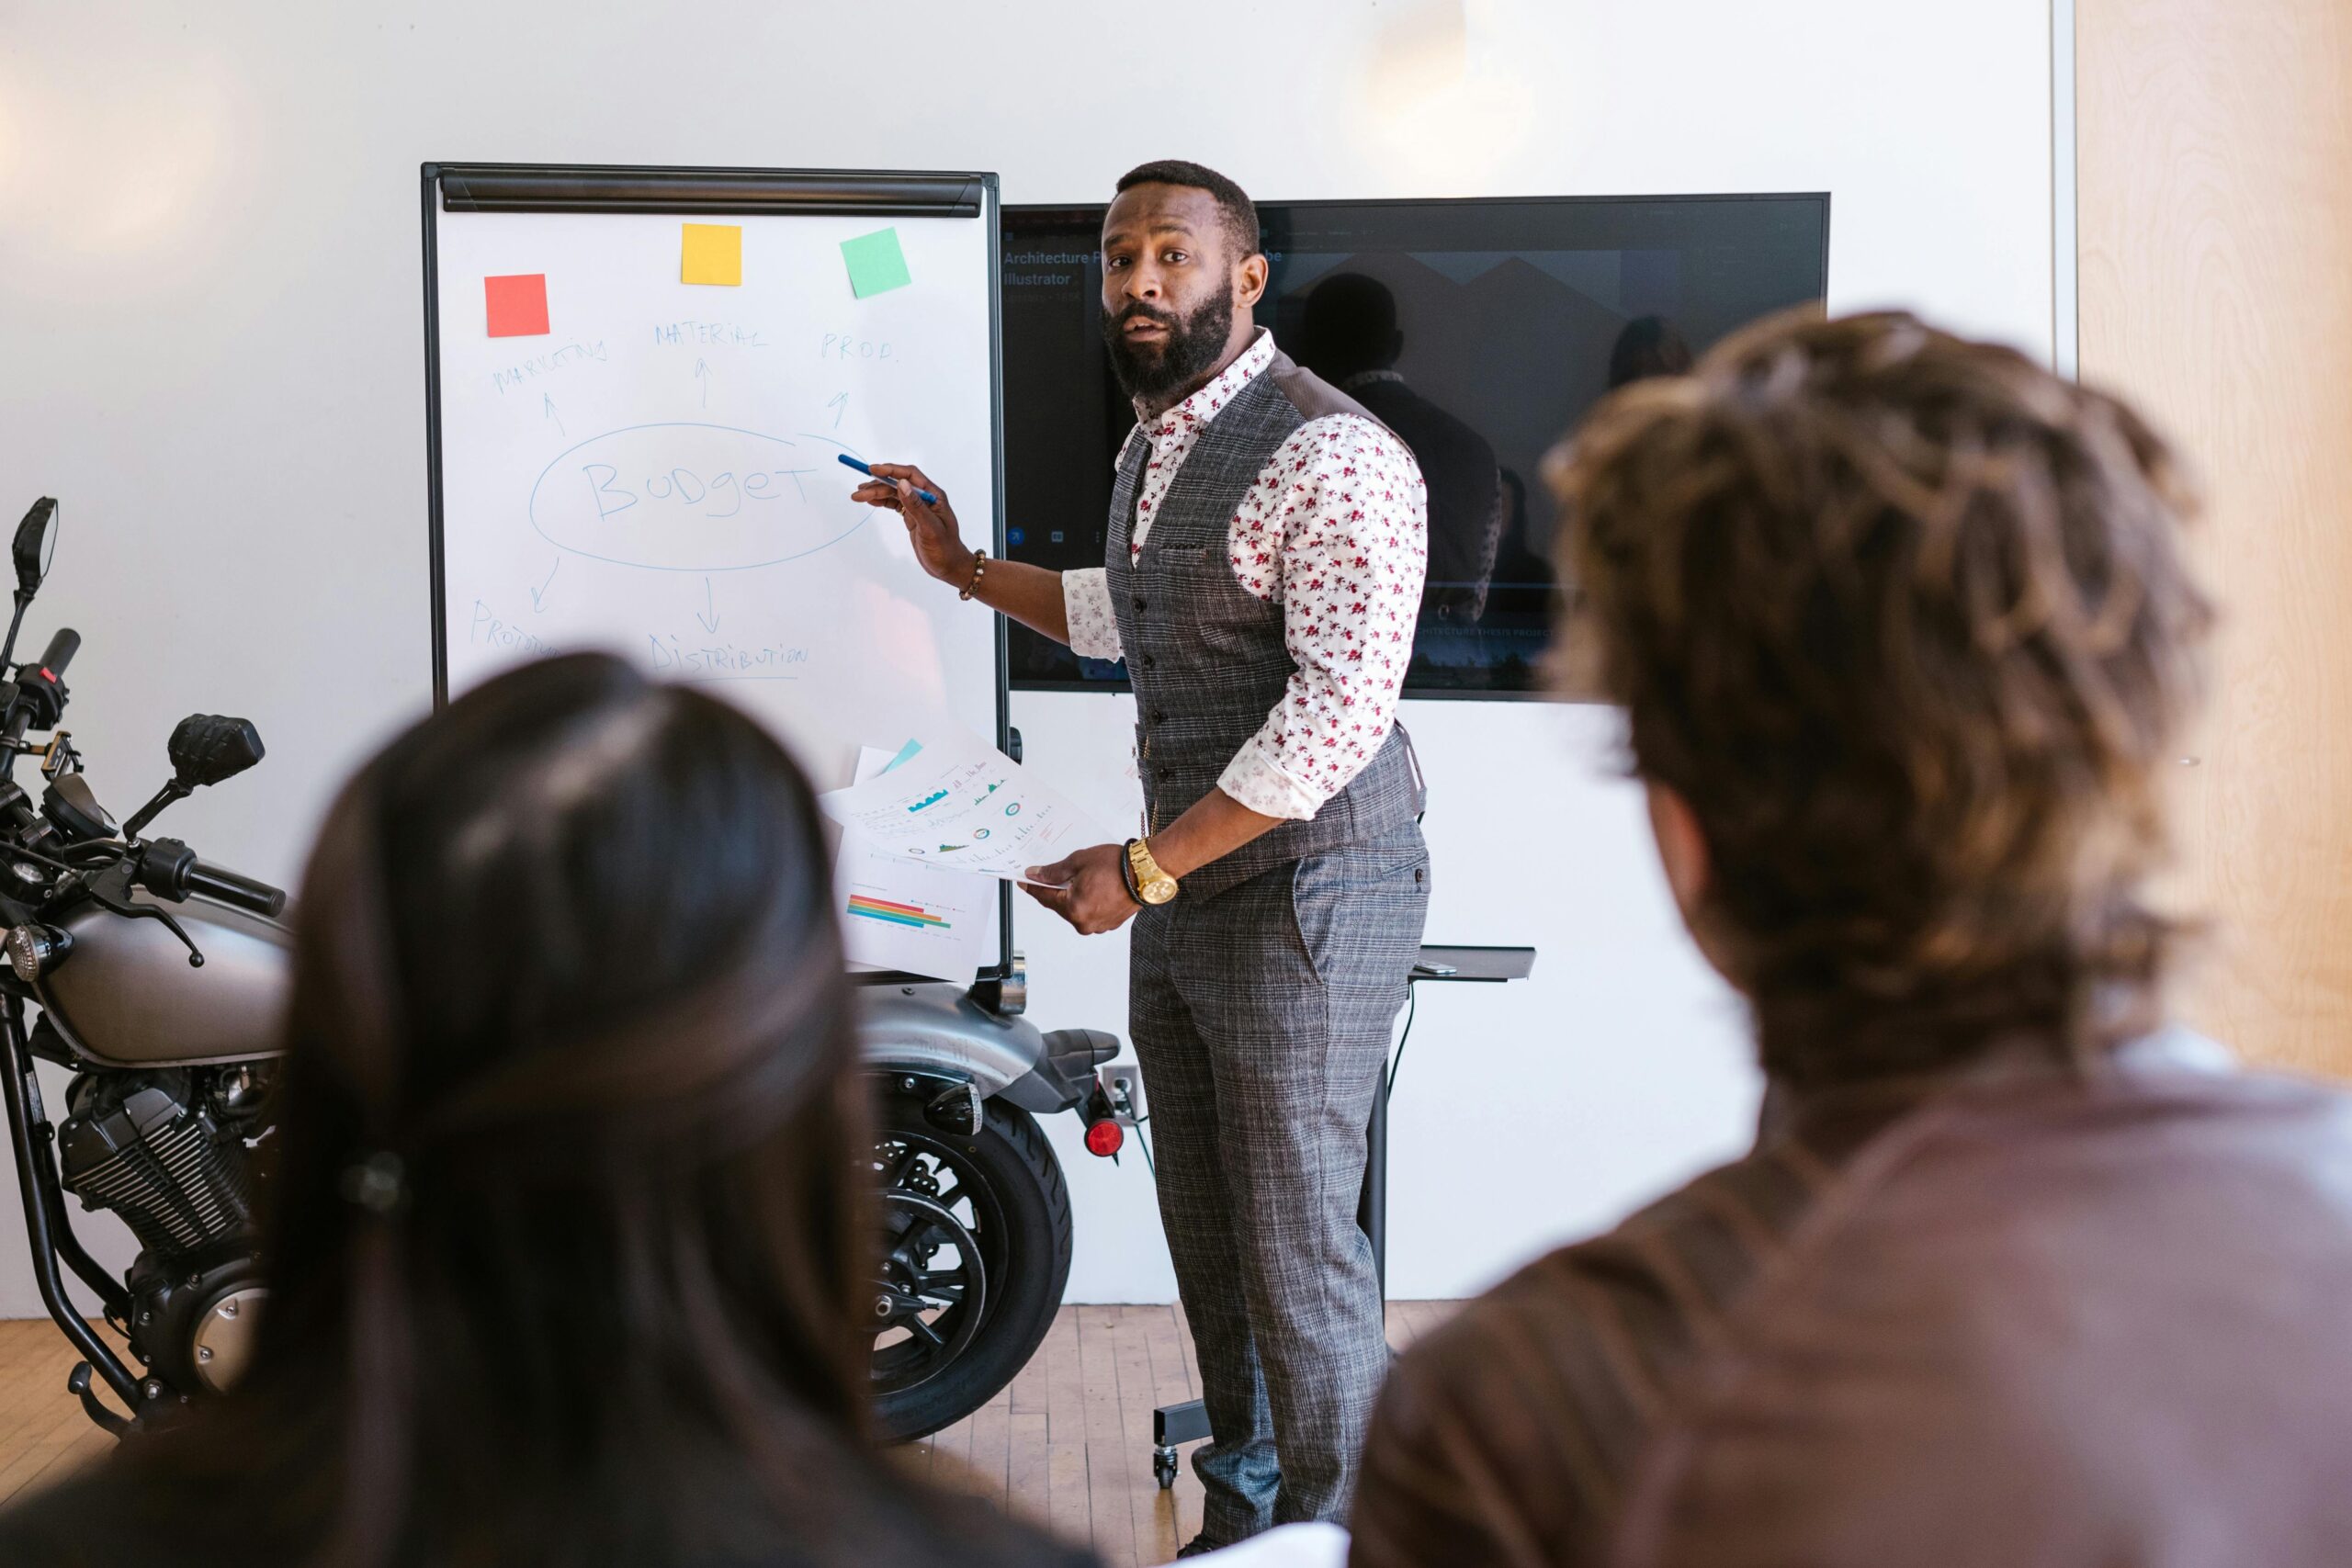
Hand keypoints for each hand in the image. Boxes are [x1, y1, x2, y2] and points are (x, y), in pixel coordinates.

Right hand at [850, 462, 973, 587]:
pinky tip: (870, 501)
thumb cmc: (944, 549)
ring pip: (894, 494)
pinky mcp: (911, 517)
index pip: (910, 475)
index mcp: (934, 495)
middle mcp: (925, 497)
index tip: (873, 470)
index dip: (891, 470)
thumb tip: (901, 483)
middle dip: (878, 485)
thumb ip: (916, 506)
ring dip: (876, 493)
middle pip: (898, 484)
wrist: (948, 567)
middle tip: (858, 492)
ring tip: (858, 496)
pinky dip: (882, 501)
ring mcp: (918, 507)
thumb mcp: (930, 528)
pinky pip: (895, 504)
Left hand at [1020, 844, 1139, 935]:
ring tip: (1080, 876)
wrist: (1146, 871)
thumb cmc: (1117, 866)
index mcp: (1074, 909)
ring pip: (1076, 909)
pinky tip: (1092, 885)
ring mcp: (1099, 925)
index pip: (1044, 898)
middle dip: (1056, 890)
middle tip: (1053, 873)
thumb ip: (1053, 872)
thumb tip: (1036, 875)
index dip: (1032, 887)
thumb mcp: (1078, 862)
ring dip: (1073, 895)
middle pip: (1060, 906)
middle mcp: (1085, 923)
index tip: (1023, 881)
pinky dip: (1087, 900)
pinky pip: (1091, 912)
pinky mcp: (1110, 923)